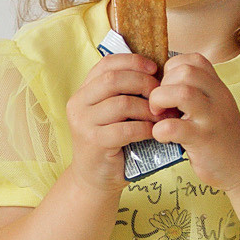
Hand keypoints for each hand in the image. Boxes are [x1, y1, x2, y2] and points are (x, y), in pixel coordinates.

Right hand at [64, 53, 158, 189]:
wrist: (95, 178)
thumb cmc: (111, 142)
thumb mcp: (112, 113)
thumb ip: (123, 93)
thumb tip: (155, 71)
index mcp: (83, 92)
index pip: (106, 64)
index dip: (132, 61)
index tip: (154, 68)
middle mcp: (78, 104)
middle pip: (113, 80)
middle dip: (143, 83)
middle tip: (161, 94)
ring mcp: (83, 123)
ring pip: (122, 104)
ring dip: (148, 108)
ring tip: (162, 116)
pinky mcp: (94, 142)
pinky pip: (126, 129)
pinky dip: (145, 128)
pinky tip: (154, 132)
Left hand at [149, 54, 239, 192]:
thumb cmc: (220, 136)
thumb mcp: (213, 106)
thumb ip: (195, 91)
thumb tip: (157, 82)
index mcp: (217, 87)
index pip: (192, 60)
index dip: (171, 69)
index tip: (167, 88)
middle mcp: (217, 98)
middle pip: (186, 71)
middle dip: (163, 84)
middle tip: (159, 104)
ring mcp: (212, 118)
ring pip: (182, 92)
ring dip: (160, 101)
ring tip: (158, 115)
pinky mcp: (204, 141)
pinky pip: (175, 127)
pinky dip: (160, 130)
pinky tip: (163, 136)